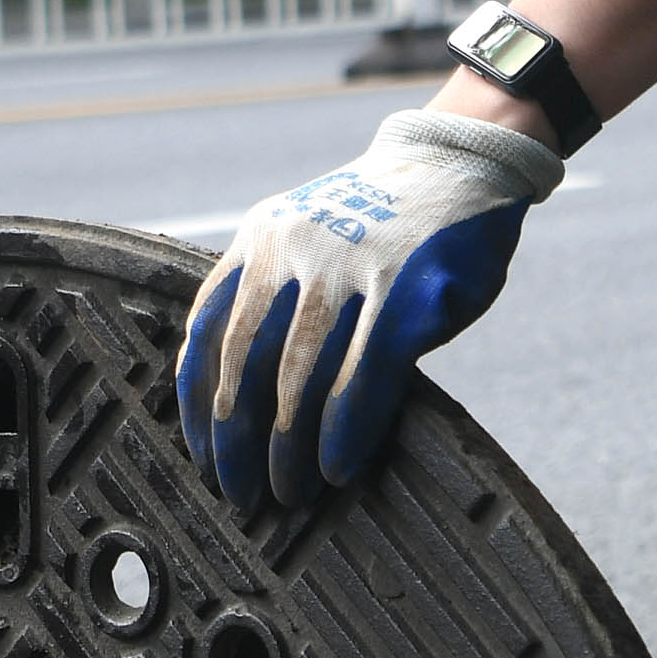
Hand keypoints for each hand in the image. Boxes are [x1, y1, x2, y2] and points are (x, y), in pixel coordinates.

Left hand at [175, 110, 562, 506]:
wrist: (458, 162)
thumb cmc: (381, 222)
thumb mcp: (305, 234)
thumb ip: (271, 291)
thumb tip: (240, 389)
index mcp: (260, 241)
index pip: (207, 334)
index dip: (198, 405)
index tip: (204, 457)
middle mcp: (293, 253)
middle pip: (244, 365)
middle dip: (238, 441)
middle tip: (243, 495)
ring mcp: (350, 273)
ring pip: (298, 379)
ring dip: (289, 448)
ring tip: (290, 491)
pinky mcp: (405, 295)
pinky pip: (361, 379)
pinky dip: (344, 432)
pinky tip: (338, 467)